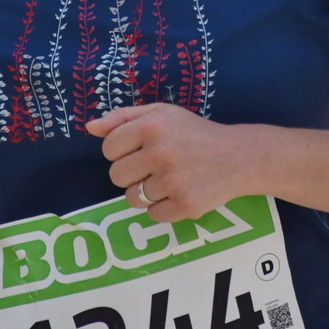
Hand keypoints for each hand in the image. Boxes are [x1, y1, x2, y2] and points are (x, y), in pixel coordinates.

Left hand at [87, 103, 260, 220]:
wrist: (238, 156)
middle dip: (132, 173)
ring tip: (169, 179)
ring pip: (133, 198)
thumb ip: (122, 117)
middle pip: (116, 176)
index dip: (121, 151)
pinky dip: (163, 208)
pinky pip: (152, 215)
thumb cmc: (194, 133)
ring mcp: (173, 181)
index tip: (140, 149)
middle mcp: (160, 152)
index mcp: (151, 126)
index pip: (109, 148)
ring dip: (147, 192)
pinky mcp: (185, 205)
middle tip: (156, 166)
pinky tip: (180, 192)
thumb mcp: (161, 113)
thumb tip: (90, 127)